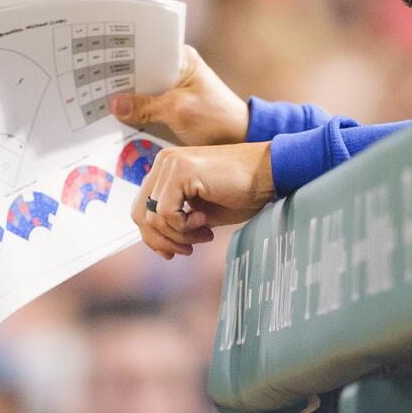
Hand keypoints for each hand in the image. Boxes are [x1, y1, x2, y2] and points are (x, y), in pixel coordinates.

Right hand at [109, 45, 248, 145]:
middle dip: (119, 80)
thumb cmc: (217, 119)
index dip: (122, 57)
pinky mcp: (169, 105)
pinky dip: (134, 111)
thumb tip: (115, 104)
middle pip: (139, 70)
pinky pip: (146, 104)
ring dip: (125, 98)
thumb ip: (146, 106)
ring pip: (140, 89)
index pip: (144, 50)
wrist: (239, 140)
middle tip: (91, 85)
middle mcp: (174, 68)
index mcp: (180, 57)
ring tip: (97, 102)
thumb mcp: (179, 110)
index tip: (99, 62)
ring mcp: (171, 87)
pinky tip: (115, 118)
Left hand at [131, 142, 275, 258]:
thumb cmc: (242, 192)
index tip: (176, 250)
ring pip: (152, 217)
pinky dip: (184, 227)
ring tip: (204, 234)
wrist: (270, 173)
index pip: (142, 208)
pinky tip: (205, 222)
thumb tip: (156, 242)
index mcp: (166, 168)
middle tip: (188, 248)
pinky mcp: (181, 171)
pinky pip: (165, 213)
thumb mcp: (201, 211)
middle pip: (140, 214)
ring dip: (178, 235)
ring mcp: (170, 164)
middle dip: (163, 240)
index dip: (154, 237)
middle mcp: (164, 162)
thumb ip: (176, 219)